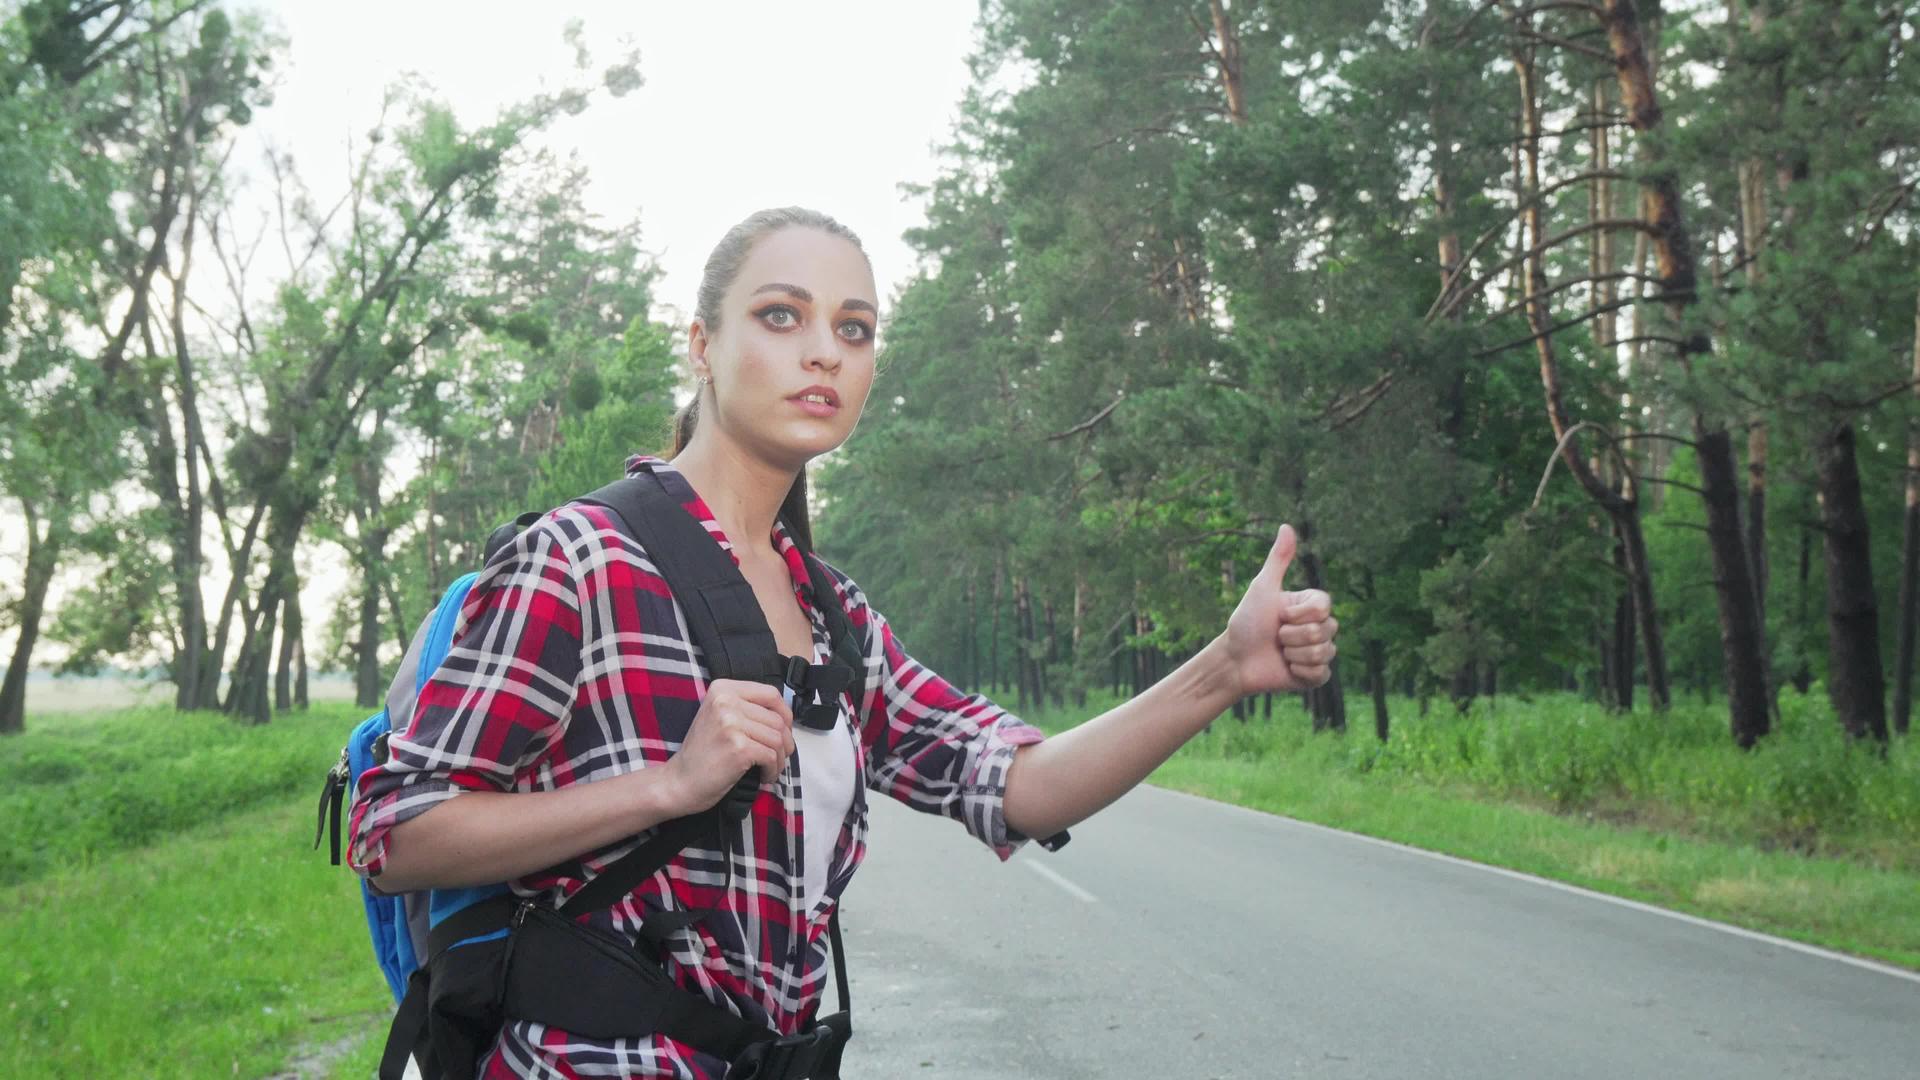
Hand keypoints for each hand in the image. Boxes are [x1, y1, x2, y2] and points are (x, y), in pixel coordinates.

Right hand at [661, 679, 793, 814]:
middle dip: (785, 742)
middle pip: (777, 719)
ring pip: (778, 738)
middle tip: (778, 757)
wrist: (679, 781)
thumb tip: (785, 717)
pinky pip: (772, 756)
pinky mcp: (738, 747)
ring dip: (780, 759)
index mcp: (723, 689)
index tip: (784, 731)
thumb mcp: (719, 717)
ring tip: (770, 769)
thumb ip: (746, 708)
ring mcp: (731, 723)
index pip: (771, 694)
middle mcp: (726, 701)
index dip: (785, 714)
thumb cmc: (703, 754)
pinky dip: (773, 770)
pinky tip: (764, 776)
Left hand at [1221, 524, 1338, 696]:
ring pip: (1324, 652)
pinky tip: (1287, 668)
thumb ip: (1278, 560)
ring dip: (1294, 654)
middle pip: (1326, 630)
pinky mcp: (1316, 676)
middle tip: (1276, 637)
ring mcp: (1319, 652)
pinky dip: (1300, 672)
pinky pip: (1322, 673)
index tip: (1280, 615)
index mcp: (1311, 606)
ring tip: (1280, 652)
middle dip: (1292, 635)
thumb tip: (1287, 526)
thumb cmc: (1246, 622)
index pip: (1324, 607)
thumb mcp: (1262, 588)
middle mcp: (1320, 627)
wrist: (1235, 659)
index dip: (1299, 614)